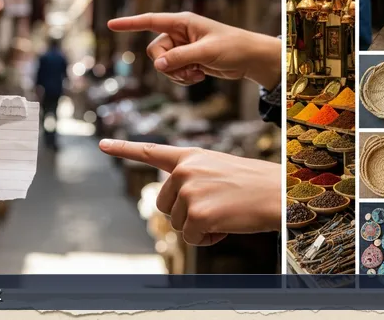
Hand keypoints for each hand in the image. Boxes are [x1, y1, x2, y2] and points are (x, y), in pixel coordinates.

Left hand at [99, 139, 280, 245]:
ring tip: (226, 212)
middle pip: (164, 205)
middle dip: (186, 215)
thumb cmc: (255, 185)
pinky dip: (207, 239)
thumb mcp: (219, 171)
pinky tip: (226, 225)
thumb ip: (192, 180)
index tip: (102, 144)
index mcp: (191, 156)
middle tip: (216, 207)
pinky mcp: (197, 214)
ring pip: (178, 224)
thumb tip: (175, 206)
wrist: (280, 193)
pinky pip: (191, 238)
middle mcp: (185, 170)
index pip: (152, 152)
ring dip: (199, 227)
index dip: (125, 149)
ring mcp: (190, 191)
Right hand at [108, 12, 280, 90]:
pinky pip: (173, 73)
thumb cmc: (232, 47)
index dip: (130, 23)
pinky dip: (183, 78)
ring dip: (177, 75)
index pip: (150, 21)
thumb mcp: (206, 52)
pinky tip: (200, 76)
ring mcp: (182, 48)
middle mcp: (179, 33)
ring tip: (197, 73)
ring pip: (163, 65)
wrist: (249, 59)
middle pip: (155, 52)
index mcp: (182, 22)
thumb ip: (180, 57)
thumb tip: (158, 66)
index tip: (111, 24)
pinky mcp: (187, 61)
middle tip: (188, 68)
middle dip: (167, 65)